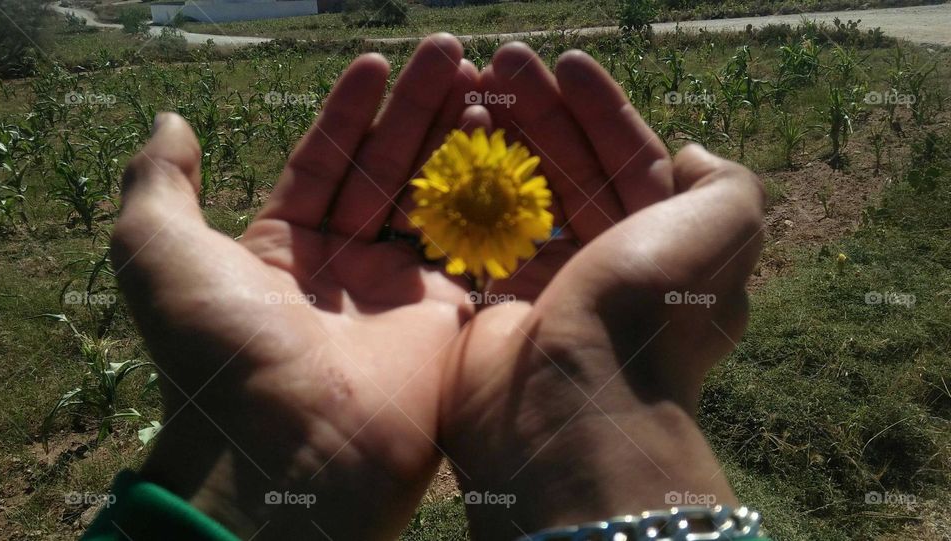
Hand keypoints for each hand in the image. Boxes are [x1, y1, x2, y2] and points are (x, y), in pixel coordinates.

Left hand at [111, 35, 478, 539]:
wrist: (289, 446)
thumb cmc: (220, 349)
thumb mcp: (160, 252)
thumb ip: (161, 182)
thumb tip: (173, 123)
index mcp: (283, 249)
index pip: (324, 160)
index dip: (351, 110)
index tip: (377, 62)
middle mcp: (345, 268)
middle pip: (387, 169)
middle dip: (416, 109)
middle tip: (449, 54)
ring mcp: (400, 292)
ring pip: (435, 198)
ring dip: (457, 139)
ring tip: (480, 80)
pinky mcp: (448, 317)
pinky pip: (474, 245)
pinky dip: (490, 195)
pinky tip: (502, 143)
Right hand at [439, 44, 764, 539]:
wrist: (570, 402)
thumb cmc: (648, 307)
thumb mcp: (724, 227)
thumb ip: (725, 183)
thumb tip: (691, 157)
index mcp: (663, 248)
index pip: (632, 160)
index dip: (602, 108)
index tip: (567, 63)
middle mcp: (608, 268)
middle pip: (570, 170)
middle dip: (541, 113)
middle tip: (503, 63)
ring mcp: (548, 289)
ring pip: (521, 198)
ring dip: (499, 143)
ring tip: (469, 88)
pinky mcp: (495, 307)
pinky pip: (479, 236)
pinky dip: (466, 193)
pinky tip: (449, 147)